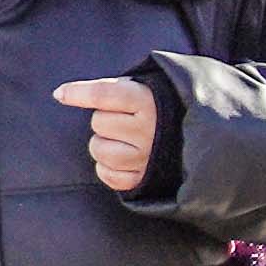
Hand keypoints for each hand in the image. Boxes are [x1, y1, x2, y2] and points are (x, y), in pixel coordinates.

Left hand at [56, 76, 157, 195]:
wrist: (205, 136)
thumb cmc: (166, 108)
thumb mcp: (150, 87)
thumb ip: (115, 88)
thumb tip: (61, 94)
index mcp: (150, 102)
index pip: (105, 95)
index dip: (79, 93)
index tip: (59, 94)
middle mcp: (149, 129)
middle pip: (98, 122)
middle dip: (105, 119)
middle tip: (125, 119)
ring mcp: (146, 157)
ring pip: (98, 149)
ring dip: (103, 144)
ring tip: (123, 140)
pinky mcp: (144, 178)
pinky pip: (107, 174)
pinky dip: (107, 168)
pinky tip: (121, 159)